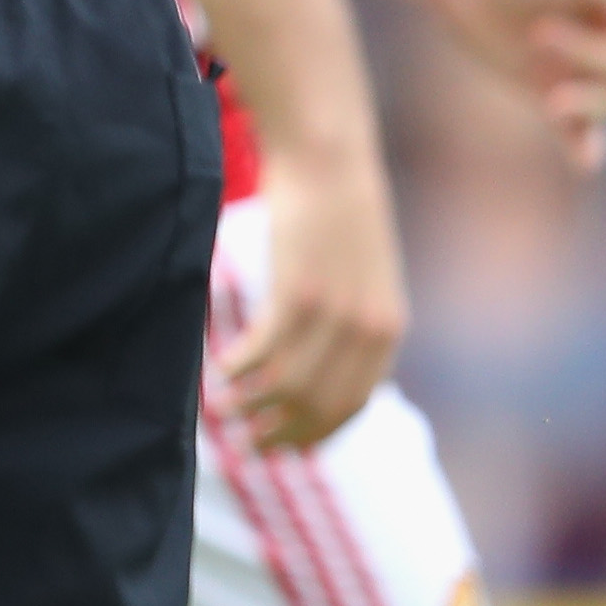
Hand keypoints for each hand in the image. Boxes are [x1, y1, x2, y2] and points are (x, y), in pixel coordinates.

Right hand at [225, 140, 406, 452]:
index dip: (315, 435)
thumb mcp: (363, 273)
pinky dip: (238, 369)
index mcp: (388, 330)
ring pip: (289, 385)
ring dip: (252, 406)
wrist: (329, 156)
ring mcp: (334, 313)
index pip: (352, 407)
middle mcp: (367, 330)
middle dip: (281, 433)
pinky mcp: (298, 291)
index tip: (285, 448)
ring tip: (222, 412)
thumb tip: (323, 358)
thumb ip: (353, 319)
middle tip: (247, 445)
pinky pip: (265, 350)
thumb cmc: (338, 209)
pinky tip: (218, 371)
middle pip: (320, 405)